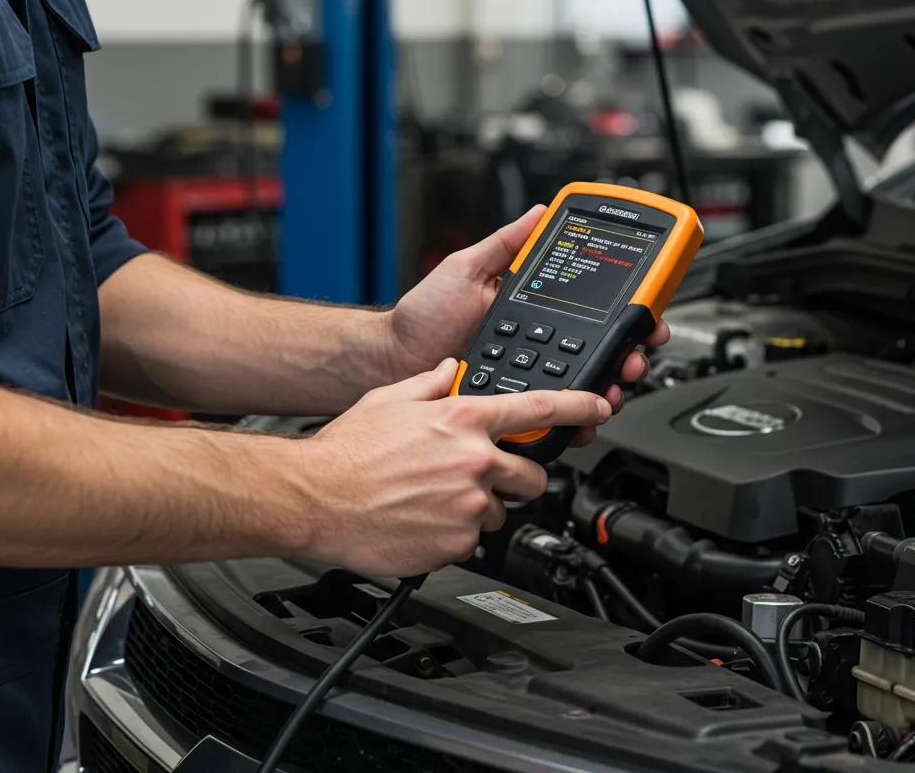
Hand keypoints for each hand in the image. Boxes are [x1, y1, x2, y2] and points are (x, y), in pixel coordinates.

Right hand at [303, 358, 610, 576]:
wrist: (315, 499)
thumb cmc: (346, 451)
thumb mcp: (388, 400)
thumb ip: (428, 383)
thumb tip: (450, 370)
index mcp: (461, 419)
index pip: (539, 410)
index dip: (579, 407)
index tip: (599, 406)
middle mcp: (473, 461)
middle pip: (531, 475)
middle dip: (515, 478)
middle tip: (480, 477)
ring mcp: (468, 506)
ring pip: (499, 512)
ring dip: (478, 509)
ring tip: (431, 501)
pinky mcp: (456, 544)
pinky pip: (470, 542)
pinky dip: (453, 535)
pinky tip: (419, 521)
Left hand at [385, 206, 670, 410]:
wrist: (393, 358)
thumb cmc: (423, 314)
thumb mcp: (465, 266)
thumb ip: (505, 243)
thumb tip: (540, 211)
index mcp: (531, 307)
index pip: (591, 305)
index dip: (624, 308)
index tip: (647, 310)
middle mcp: (536, 343)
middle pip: (598, 351)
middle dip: (628, 353)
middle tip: (634, 355)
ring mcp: (527, 376)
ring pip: (582, 386)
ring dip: (607, 388)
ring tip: (612, 386)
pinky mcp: (514, 405)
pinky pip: (550, 415)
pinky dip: (571, 421)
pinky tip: (579, 420)